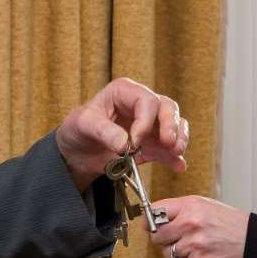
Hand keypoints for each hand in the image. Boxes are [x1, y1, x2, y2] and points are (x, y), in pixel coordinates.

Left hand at [55, 77, 189, 190]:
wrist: (77, 151)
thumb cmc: (78, 129)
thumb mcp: (84, 125)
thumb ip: (105, 132)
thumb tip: (126, 144)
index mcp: (124, 91)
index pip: (146, 100)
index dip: (146, 120)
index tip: (135, 141)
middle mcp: (141, 105)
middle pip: (167, 108)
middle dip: (171, 126)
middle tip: (169, 144)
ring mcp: (149, 124)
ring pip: (175, 125)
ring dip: (179, 138)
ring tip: (176, 153)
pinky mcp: (152, 144)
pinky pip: (169, 148)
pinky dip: (174, 157)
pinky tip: (178, 166)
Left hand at [149, 195, 248, 257]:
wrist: (249, 239)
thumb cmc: (227, 222)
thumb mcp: (203, 205)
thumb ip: (179, 209)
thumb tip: (155, 217)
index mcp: (190, 207)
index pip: (155, 211)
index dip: (150, 220)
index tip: (151, 225)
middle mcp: (190, 224)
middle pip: (157, 236)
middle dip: (162, 238)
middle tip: (173, 238)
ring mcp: (194, 244)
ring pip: (166, 253)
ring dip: (174, 253)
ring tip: (188, 247)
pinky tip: (193, 257)